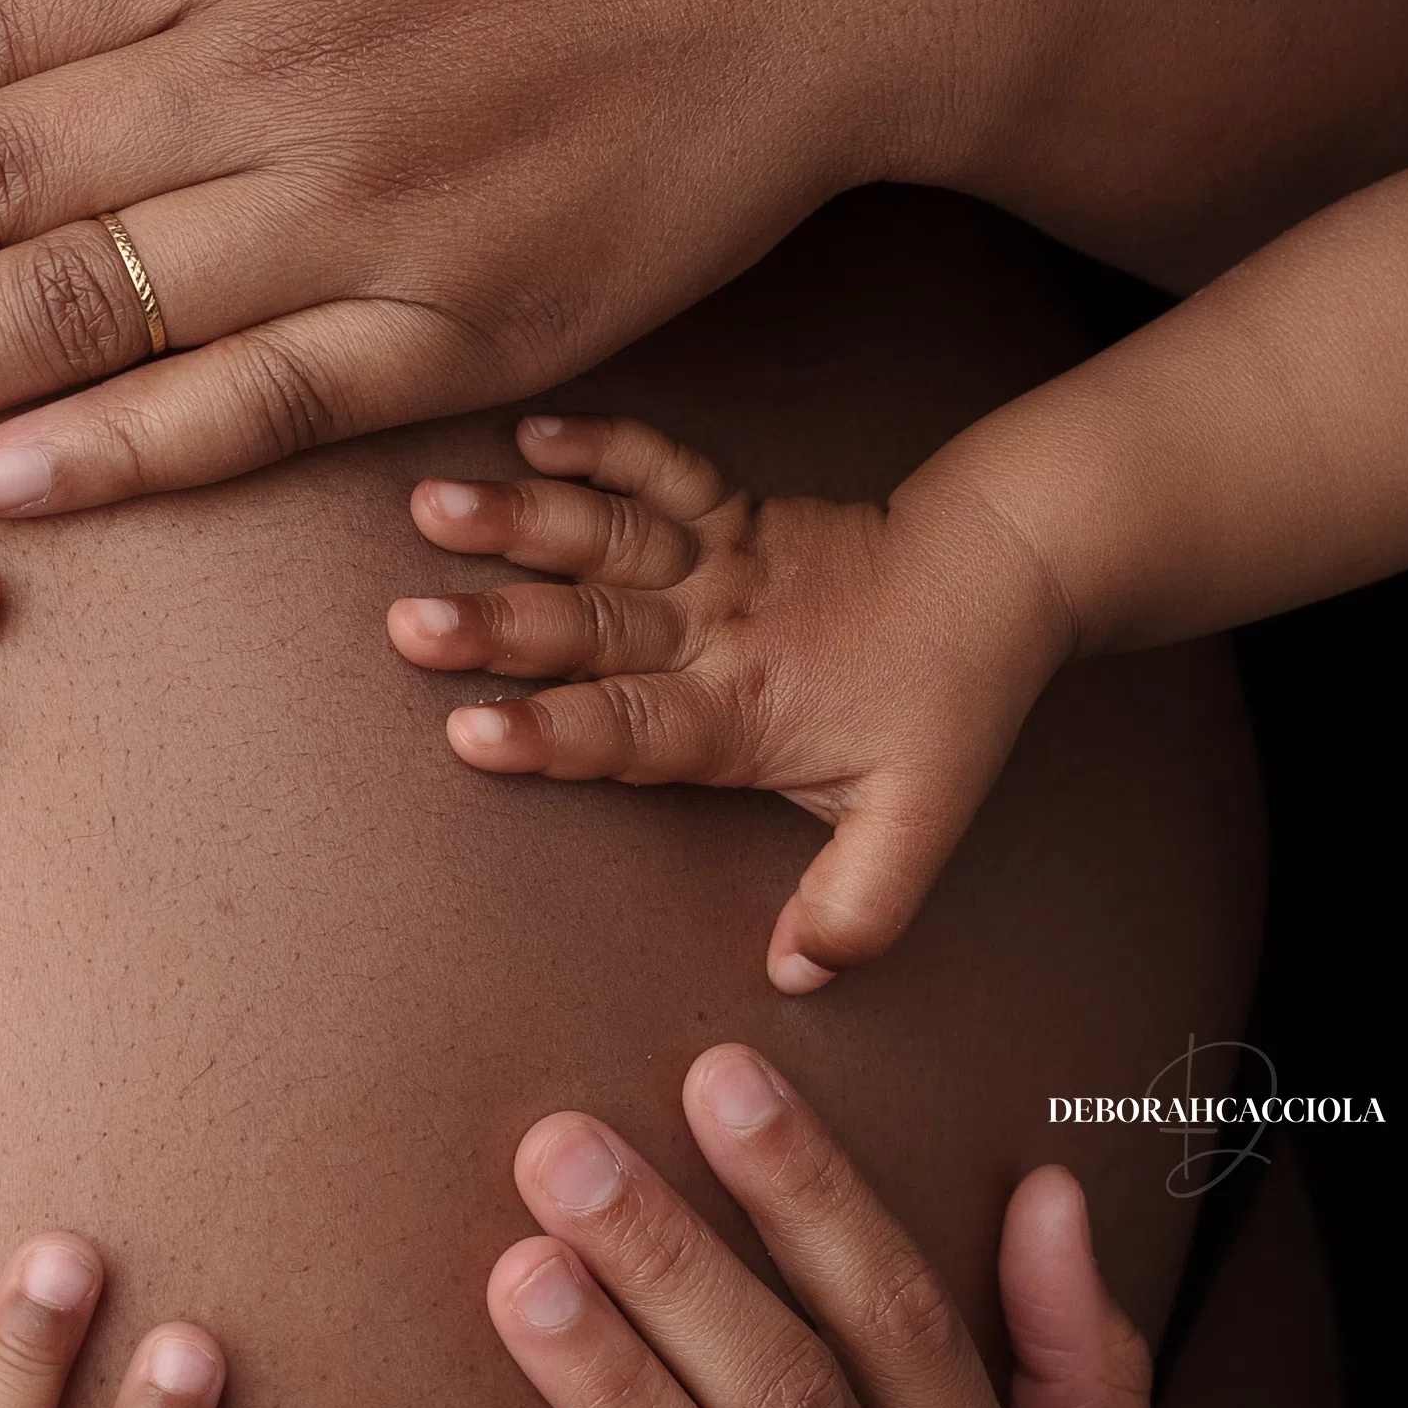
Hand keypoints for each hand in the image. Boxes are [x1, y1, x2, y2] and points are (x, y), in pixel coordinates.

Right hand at [387, 415, 1073, 990]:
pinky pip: (662, 464)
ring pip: (607, 536)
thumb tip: (792, 977)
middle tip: (407, 624)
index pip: (632, 727)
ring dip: (518, 520)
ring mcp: (720, 558)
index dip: (550, 732)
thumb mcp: (919, 824)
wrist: (999, 573)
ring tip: (430, 506)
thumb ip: (856, 908)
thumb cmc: (947, 702)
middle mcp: (717, 629)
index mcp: (744, 711)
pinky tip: (529, 430)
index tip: (469, 732)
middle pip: (593, 628)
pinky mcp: (731, 507)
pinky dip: (601, 442)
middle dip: (496, 626)